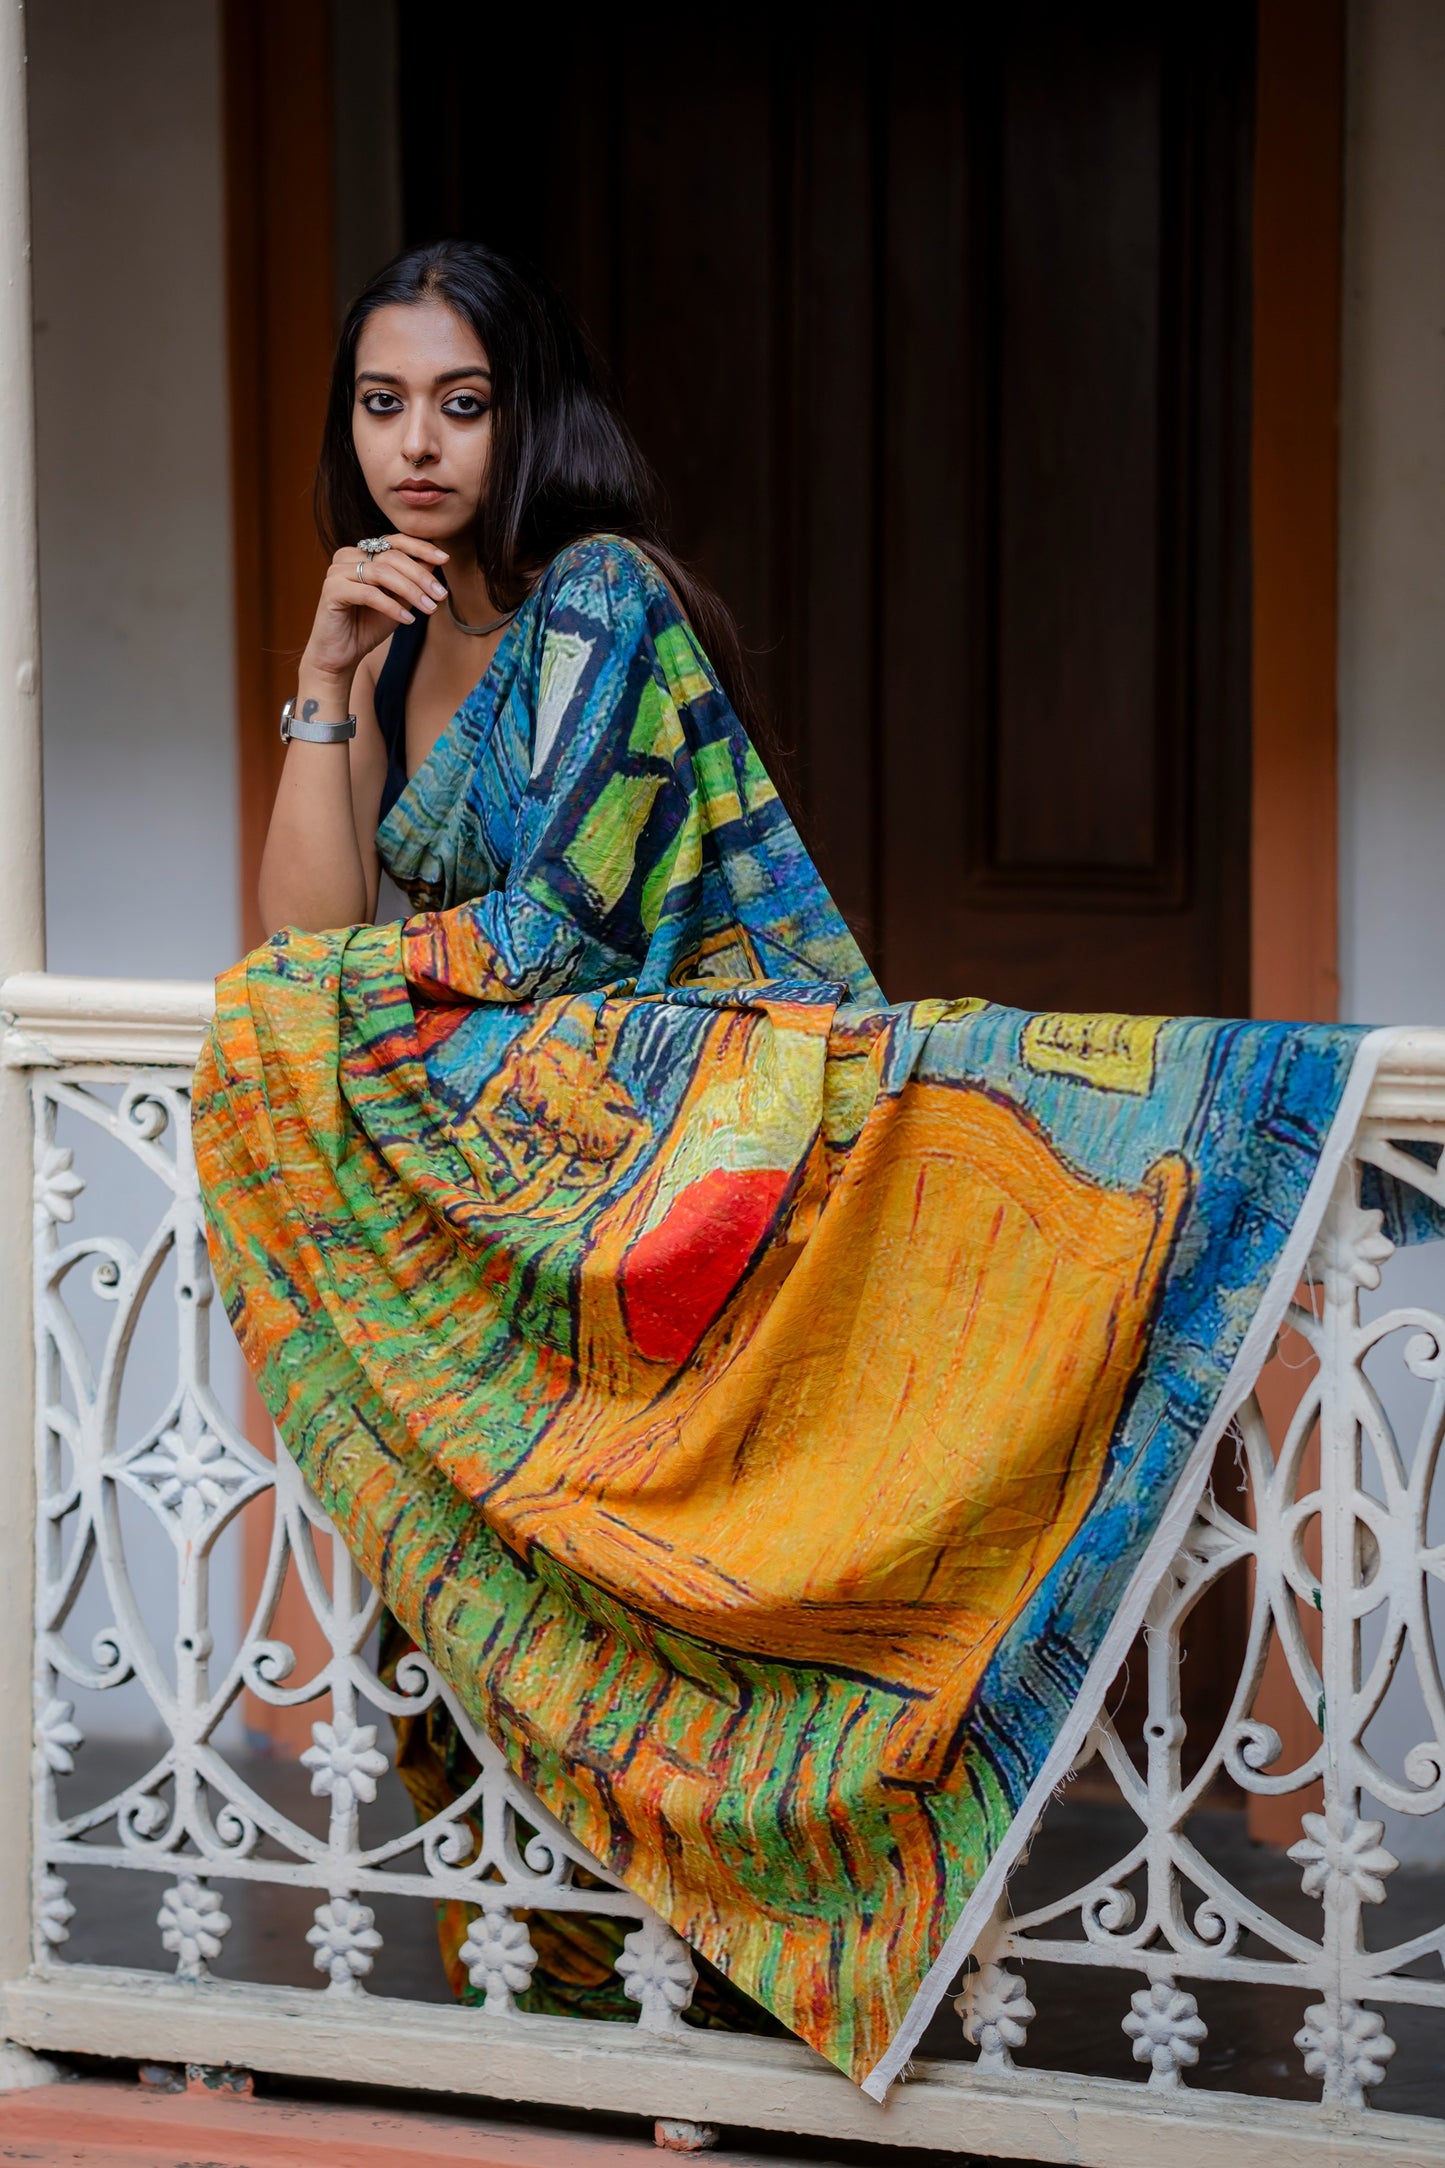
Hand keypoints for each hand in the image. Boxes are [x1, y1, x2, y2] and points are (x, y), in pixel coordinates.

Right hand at [300, 533, 449, 688]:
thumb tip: (436, 561)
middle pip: (391, 556)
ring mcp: (337, 571)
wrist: (341, 655)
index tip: (445, 559)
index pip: (395, 541)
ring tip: (429, 609)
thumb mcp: (398, 601)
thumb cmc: (368, 626)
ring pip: (382, 572)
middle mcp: (347, 556)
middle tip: (440, 595)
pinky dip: (392, 606)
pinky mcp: (332, 590)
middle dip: (421, 576)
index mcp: (362, 553)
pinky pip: (369, 593)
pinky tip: (408, 620)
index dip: (421, 548)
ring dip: (411, 591)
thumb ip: (412, 581)